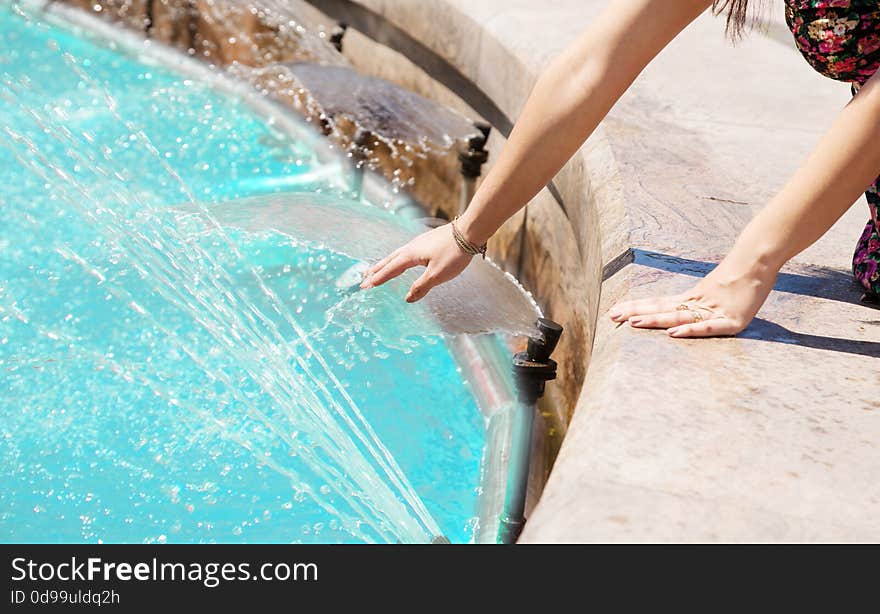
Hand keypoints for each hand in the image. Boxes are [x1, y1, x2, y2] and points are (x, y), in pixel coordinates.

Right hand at [360, 223, 473, 301]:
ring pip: (397, 254)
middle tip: (364, 278)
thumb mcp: (437, 275)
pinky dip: (397, 258)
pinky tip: (403, 260)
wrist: (468, 231)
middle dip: (376, 270)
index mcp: (410, 255)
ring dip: (385, 263)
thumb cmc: (454, 253)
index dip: (377, 279)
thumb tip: (408, 299)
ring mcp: (418, 243)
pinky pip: (405, 251)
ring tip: (378, 269)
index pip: (390, 270)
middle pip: (389, 260)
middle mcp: (411, 247)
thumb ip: (421, 287)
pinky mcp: (426, 241)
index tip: (365, 286)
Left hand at [608, 256, 778, 337]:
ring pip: (678, 316)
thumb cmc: (741, 274)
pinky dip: (691, 330)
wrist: (761, 259)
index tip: (614, 309)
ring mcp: (715, 312)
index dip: (637, 306)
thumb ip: (700, 300)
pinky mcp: (734, 322)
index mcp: (693, 298)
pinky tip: (673, 333)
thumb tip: (683, 310)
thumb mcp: (715, 290)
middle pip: (662, 309)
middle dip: (636, 312)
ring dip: (654, 319)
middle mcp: (699, 304)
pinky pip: (708, 327)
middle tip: (612, 316)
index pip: (659, 303)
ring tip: (632, 322)